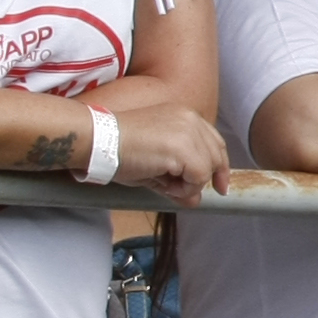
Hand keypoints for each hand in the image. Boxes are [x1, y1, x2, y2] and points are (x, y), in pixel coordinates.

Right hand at [113, 103, 229, 200]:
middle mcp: (191, 120)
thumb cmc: (117, 150)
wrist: (98, 140)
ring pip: (208, 170)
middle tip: (177, 191)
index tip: (220, 187)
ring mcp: (189, 132)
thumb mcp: (154, 163)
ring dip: (187, 185)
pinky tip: (161, 182)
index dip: (219, 167)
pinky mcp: (183, 148)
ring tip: (161, 182)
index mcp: (185, 116)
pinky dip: (183, 188)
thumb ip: (178, 179)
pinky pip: (198, 178)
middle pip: (216, 157)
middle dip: (202, 180)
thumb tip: (195, 201)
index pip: (215, 143)